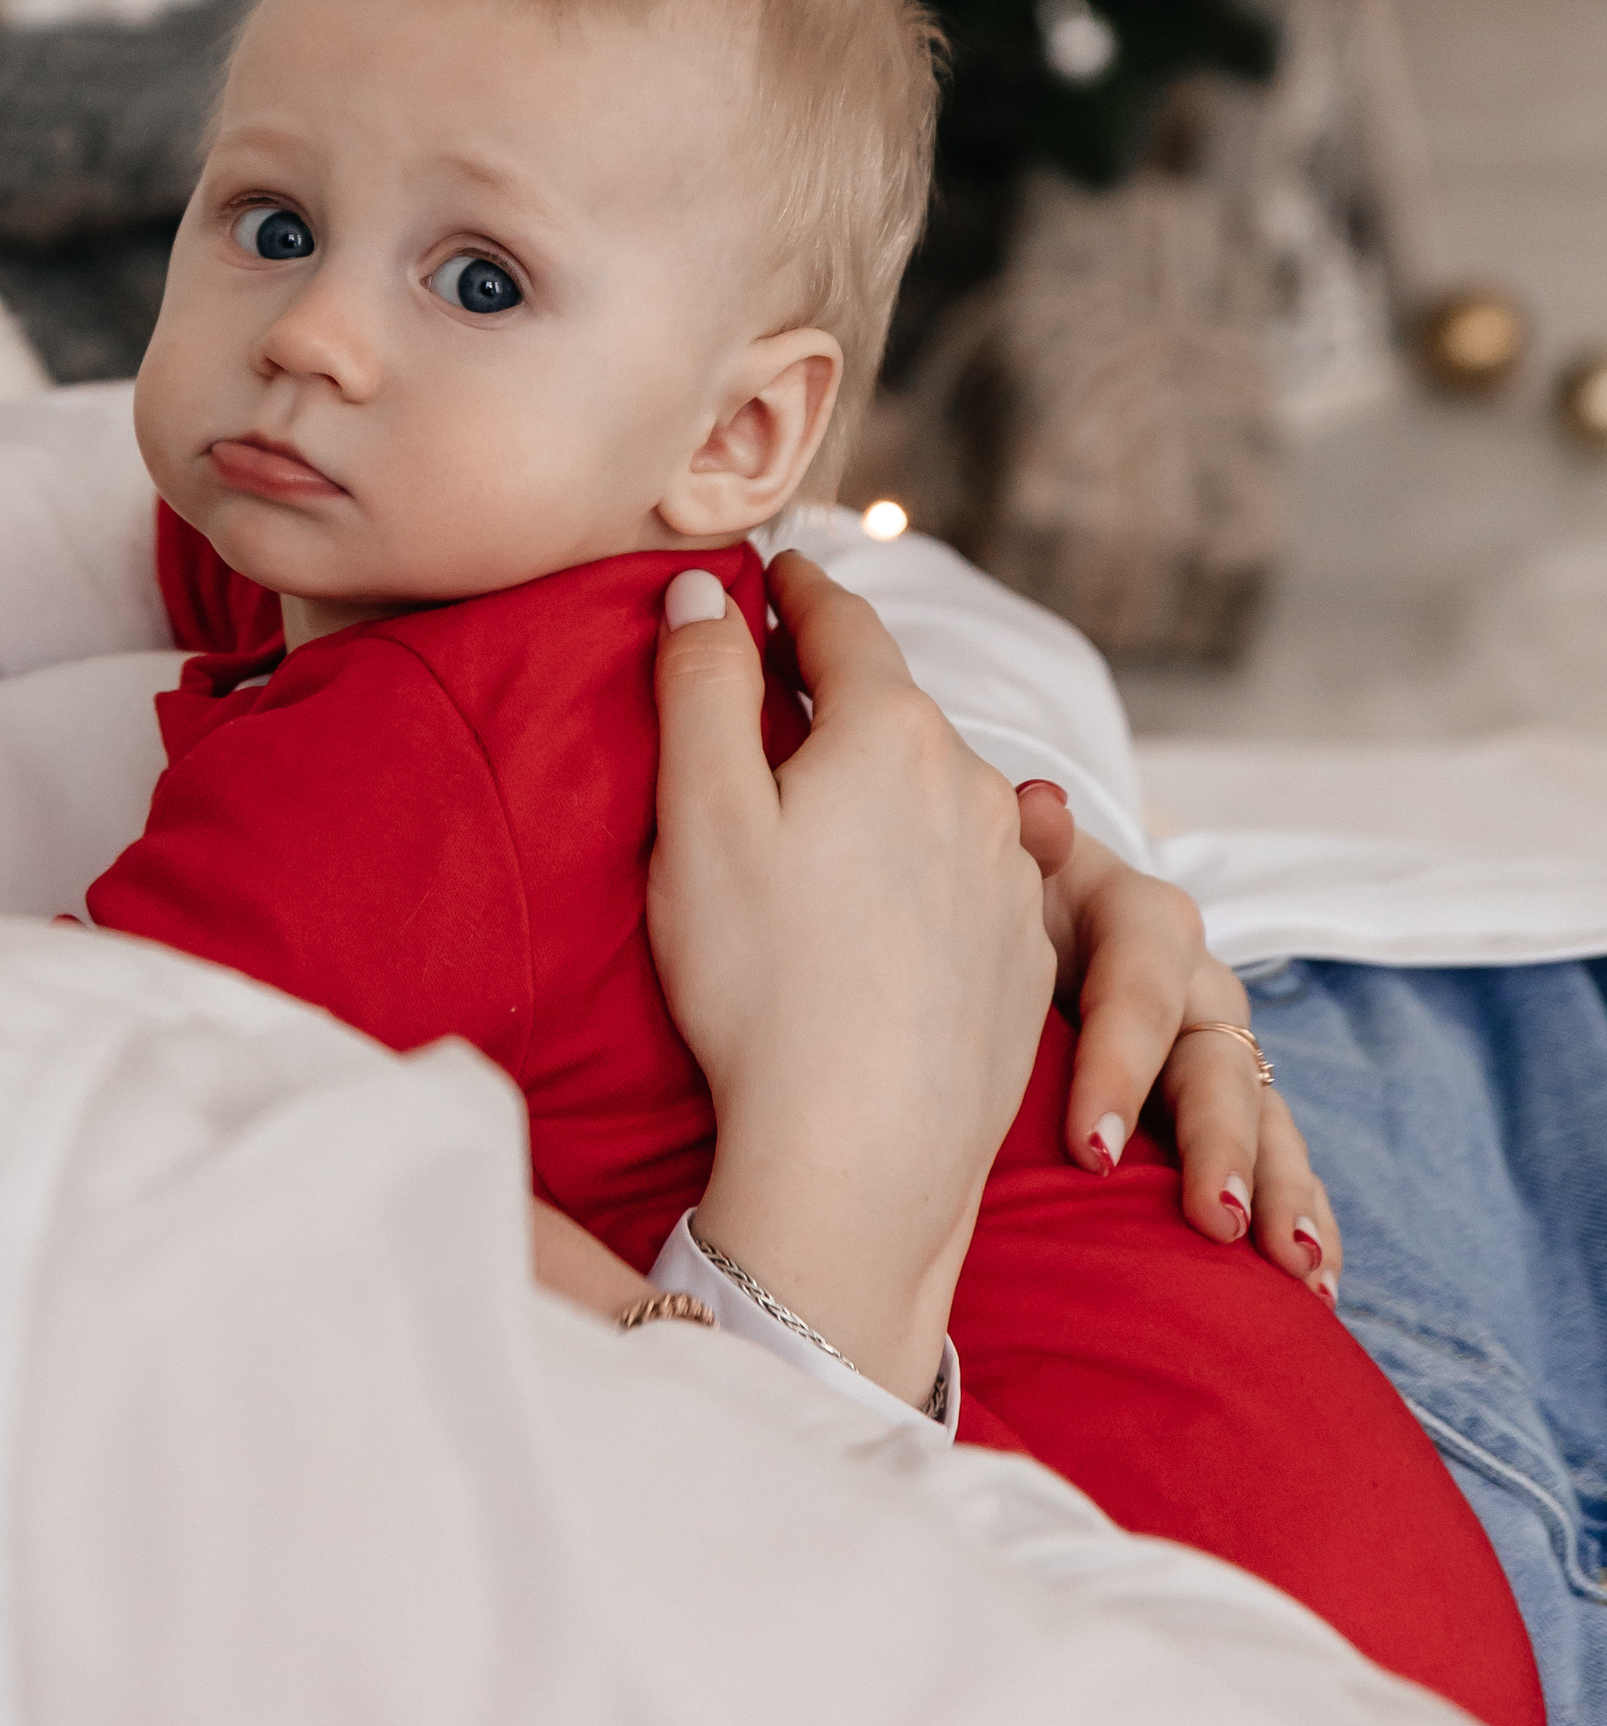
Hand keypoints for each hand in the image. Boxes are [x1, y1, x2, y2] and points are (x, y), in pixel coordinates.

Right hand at [646, 550, 1056, 1405]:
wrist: (863, 1158)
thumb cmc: (763, 982)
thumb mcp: (700, 814)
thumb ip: (702, 681)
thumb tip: (707, 590)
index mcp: (893, 733)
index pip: (843, 623)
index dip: (800, 588)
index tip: (777, 568)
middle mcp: (975, 788)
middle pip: (897, 710)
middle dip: (842, 692)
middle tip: (780, 687)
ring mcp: (1011, 881)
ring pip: (942, 796)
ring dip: (889, 784)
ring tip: (830, 812)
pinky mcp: (1024, 964)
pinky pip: (970, 883)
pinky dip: (926, 870)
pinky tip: (884, 913)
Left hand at [1034, 823, 1341, 1300]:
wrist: (1029, 912)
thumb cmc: (1002, 893)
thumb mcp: (1007, 858)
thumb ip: (1024, 836)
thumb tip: (1041, 803)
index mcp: (1138, 916)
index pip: (1137, 988)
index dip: (1119, 1064)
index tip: (1087, 1152)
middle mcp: (1197, 982)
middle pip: (1218, 1062)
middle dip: (1220, 1145)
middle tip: (1211, 1221)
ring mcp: (1223, 1045)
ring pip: (1264, 1116)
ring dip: (1283, 1192)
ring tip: (1297, 1269)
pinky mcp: (1233, 1100)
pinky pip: (1282, 1160)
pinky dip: (1305, 1216)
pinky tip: (1317, 1284)